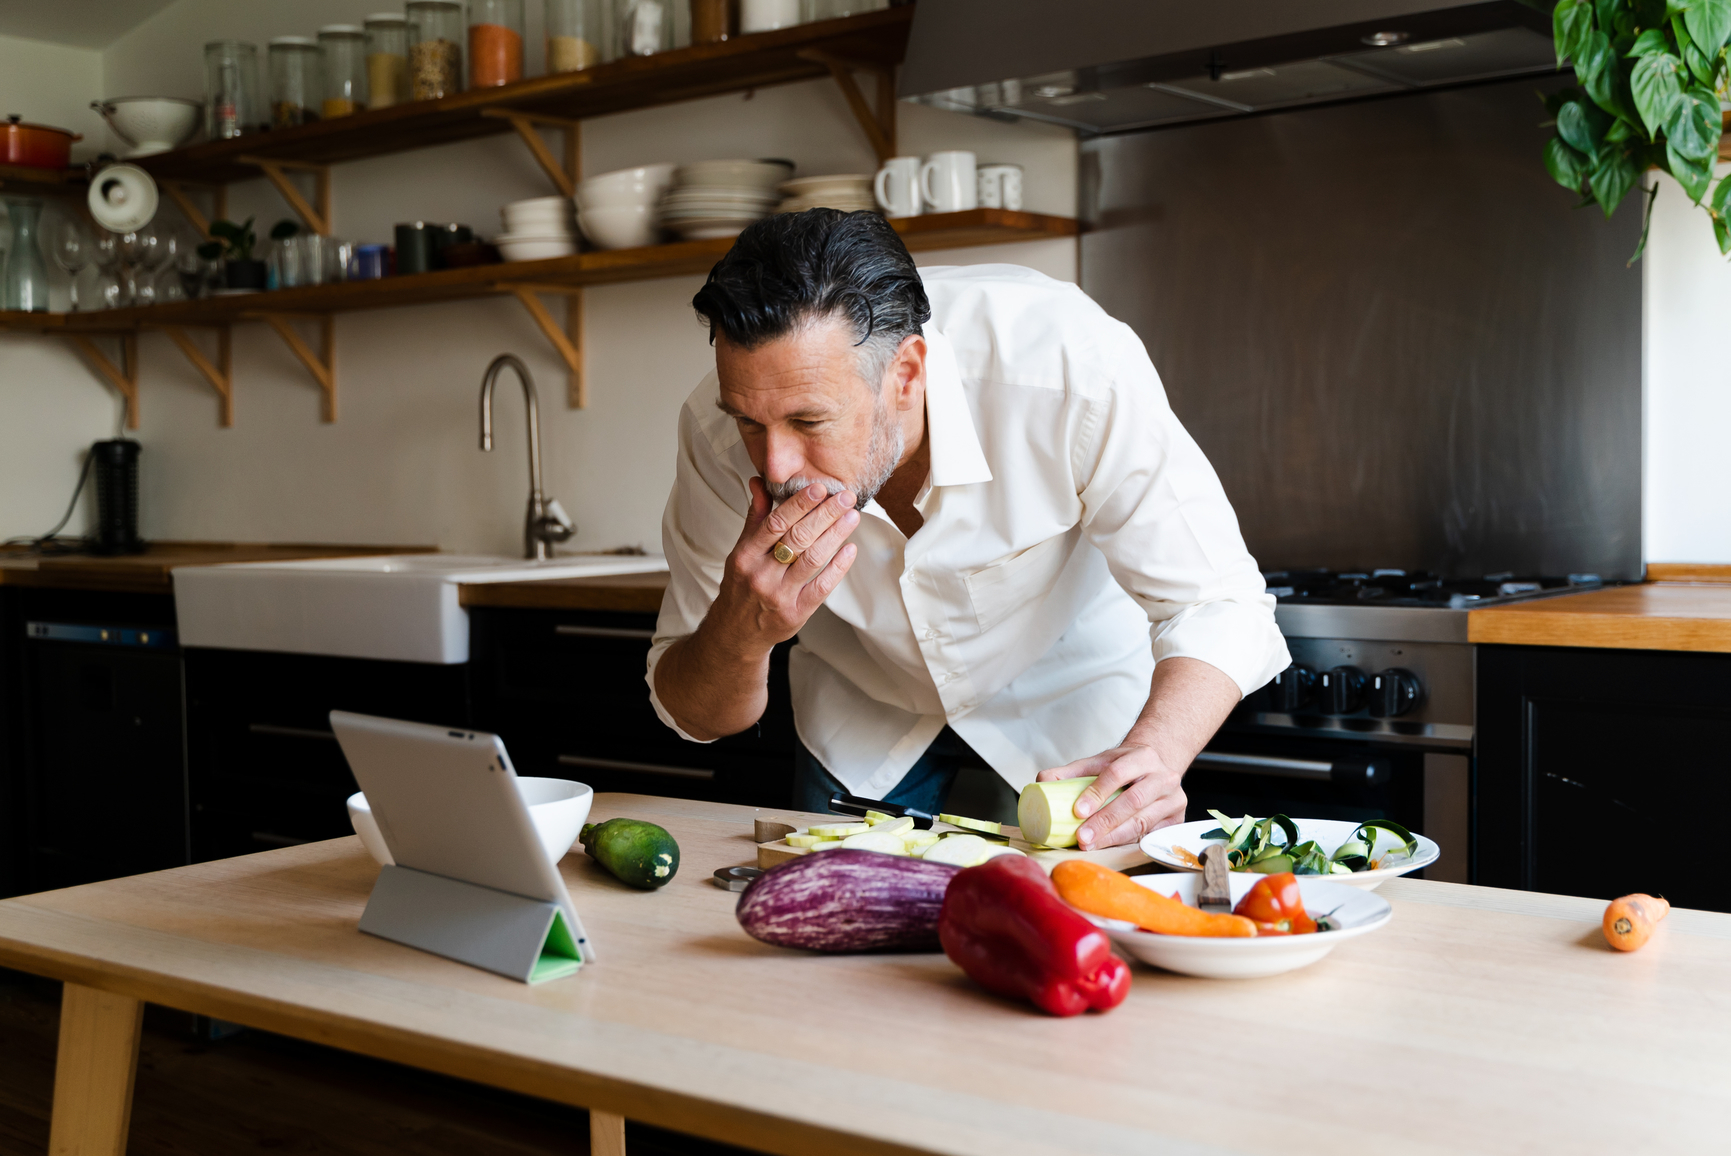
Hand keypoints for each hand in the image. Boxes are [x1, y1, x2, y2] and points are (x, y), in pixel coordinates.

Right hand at [709, 477, 859, 653]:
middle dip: (825, 514)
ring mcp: (779, 595)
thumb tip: (759, 482)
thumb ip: (755, 517)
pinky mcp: (796, 613)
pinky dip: (838, 567)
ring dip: (835, 535)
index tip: (819, 488)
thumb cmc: (741, 586)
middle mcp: (761, 575)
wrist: (736, 633)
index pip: (775, 523)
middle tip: (845, 497)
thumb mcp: (741, 551)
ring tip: (852, 517)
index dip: (799, 504)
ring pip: (812, 559)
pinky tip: (850, 549)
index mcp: (746, 555)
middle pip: (798, 538)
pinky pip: (822, 587)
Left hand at [1035, 744, 1186, 849]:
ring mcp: (1174, 799)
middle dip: (1104, 821)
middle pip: (1132, 801)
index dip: (1097, 792)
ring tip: (1091, 845)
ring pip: (1142, 822)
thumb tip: (1042, 780)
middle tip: (1082, 837)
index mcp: (1142, 756)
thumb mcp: (1101, 761)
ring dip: (1114, 836)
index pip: (1117, 773)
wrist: (1157, 768)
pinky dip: (1128, 842)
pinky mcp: (1176, 820)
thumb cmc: (1125, 767)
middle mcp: (1164, 776)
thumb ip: (1071, 771)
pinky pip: (1150, 835)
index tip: (1077, 810)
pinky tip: (1111, 847)